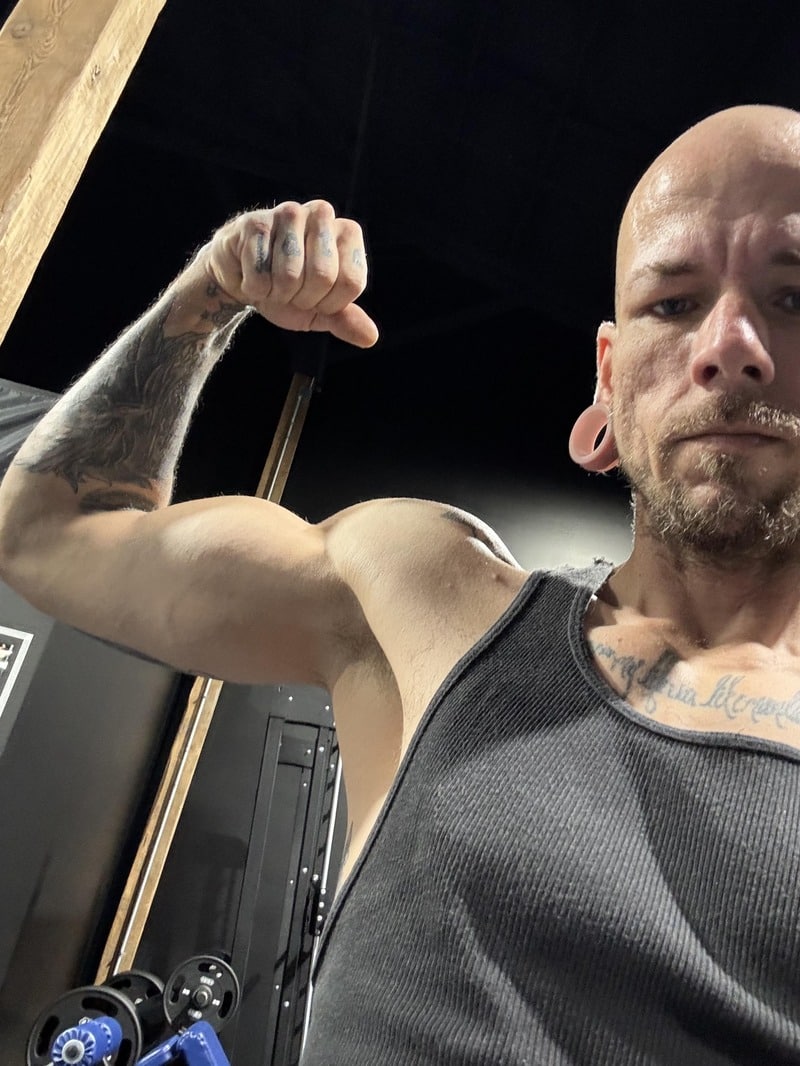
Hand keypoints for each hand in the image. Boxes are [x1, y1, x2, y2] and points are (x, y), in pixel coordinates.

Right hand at [198, 200, 377, 347]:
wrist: (243, 279)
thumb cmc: (287, 290)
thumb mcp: (320, 310)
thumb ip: (345, 321)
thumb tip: (370, 338)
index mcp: (347, 233)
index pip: (351, 282)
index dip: (330, 303)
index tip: (316, 300)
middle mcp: (322, 215)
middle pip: (323, 276)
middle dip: (302, 298)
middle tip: (291, 292)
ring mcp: (288, 213)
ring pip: (289, 274)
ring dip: (277, 293)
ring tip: (272, 283)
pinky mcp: (255, 222)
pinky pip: (260, 273)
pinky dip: (255, 288)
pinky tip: (252, 275)